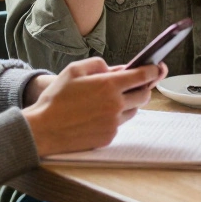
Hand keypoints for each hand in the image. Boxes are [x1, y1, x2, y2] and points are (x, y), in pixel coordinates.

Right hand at [22, 57, 166, 156]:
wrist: (43, 129)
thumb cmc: (56, 98)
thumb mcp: (74, 70)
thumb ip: (98, 64)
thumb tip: (114, 69)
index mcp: (108, 85)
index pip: (142, 75)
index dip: (153, 70)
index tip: (157, 67)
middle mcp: (115, 105)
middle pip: (144, 95)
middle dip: (144, 87)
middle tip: (136, 84)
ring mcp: (113, 123)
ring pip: (134, 111)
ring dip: (129, 103)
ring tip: (111, 99)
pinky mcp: (108, 137)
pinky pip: (120, 124)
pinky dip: (116, 117)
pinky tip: (99, 114)